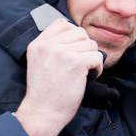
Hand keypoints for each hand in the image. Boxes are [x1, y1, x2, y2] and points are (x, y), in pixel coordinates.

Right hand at [13, 21, 103, 135]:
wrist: (42, 112)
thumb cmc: (44, 92)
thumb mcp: (38, 62)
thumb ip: (51, 47)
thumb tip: (76, 35)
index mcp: (38, 44)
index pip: (61, 23)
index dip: (73, 35)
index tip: (74, 51)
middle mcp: (49, 45)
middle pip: (80, 33)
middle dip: (85, 48)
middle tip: (81, 64)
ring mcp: (62, 53)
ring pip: (91, 44)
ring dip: (92, 59)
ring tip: (84, 73)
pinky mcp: (76, 63)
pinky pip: (97, 57)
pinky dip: (98, 68)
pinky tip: (89, 77)